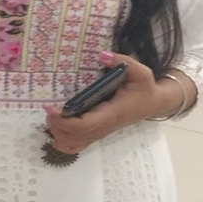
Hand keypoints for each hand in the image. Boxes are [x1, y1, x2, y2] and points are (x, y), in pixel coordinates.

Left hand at [42, 52, 164, 155]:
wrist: (153, 103)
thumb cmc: (145, 88)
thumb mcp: (141, 72)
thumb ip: (123, 62)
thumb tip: (102, 56)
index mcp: (111, 114)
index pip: (84, 126)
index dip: (64, 121)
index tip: (51, 108)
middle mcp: (103, 127)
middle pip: (73, 138)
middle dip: (56, 126)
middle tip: (50, 109)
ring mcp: (99, 132)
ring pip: (72, 145)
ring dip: (58, 134)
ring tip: (54, 116)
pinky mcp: (96, 132)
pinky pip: (76, 145)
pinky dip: (63, 139)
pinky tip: (59, 125)